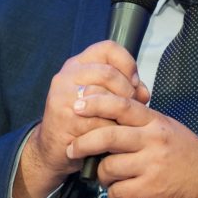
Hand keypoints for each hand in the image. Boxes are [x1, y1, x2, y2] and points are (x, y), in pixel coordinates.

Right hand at [12, 41, 149, 197]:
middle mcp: (67, 76)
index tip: (134, 82)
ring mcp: (63, 96)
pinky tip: (110, 137)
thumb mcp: (102, 98)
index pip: (108, 48)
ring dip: (119, 114)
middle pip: (108, 73)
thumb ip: (124, 89)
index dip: (127, 63)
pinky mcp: (64, 118)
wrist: (54, 149)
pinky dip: (110, 131)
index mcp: (78, 65)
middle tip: (132, 108)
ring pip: (103, 97)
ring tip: (121, 124)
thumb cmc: (84, 122)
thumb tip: (143, 92)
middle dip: (127, 92)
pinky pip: (98, 122)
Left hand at [66, 92, 197, 197]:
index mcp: (155, 122)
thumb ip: (142, 123)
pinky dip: (114, 194)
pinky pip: (118, 191)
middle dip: (83, 142)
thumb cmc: (187, 155)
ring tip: (109, 177)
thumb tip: (110, 116)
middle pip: (108, 136)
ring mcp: (152, 165)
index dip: (96, 103)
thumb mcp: (168, 129)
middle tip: (72, 148)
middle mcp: (152, 140)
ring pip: (109, 167)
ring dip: (102, 175)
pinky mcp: (151, 189)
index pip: (121, 105)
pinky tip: (121, 192)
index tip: (78, 104)